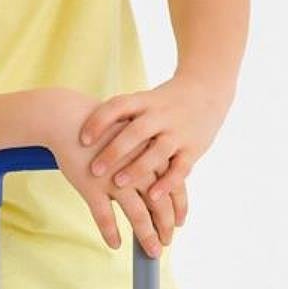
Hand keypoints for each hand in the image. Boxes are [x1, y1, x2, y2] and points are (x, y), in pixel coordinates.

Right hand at [41, 91, 164, 255]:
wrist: (68, 118)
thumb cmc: (101, 130)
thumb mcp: (131, 137)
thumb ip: (145, 157)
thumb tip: (157, 180)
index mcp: (150, 155)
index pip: (174, 186)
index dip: (178, 207)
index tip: (179, 223)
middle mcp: (137, 169)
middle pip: (159, 204)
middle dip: (165, 227)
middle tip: (166, 243)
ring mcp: (114, 180)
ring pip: (138, 214)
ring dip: (147, 237)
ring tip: (152, 252)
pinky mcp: (91, 187)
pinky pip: (104, 216)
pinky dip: (111, 232)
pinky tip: (115, 245)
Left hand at [78, 77, 232, 221]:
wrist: (207, 90)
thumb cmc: (162, 103)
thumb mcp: (142, 102)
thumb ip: (119, 118)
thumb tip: (79, 131)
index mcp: (144, 101)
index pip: (118, 107)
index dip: (99, 121)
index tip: (82, 139)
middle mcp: (161, 115)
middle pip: (136, 132)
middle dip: (114, 151)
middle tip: (94, 170)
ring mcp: (178, 132)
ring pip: (157, 152)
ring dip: (137, 168)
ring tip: (118, 184)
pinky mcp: (194, 148)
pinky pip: (180, 168)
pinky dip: (167, 183)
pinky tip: (153, 198)